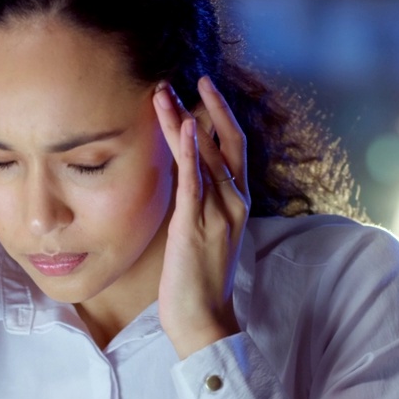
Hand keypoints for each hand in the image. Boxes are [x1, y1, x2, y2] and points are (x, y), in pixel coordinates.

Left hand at [153, 77, 250, 358]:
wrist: (204, 320)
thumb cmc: (197, 282)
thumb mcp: (201, 234)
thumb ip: (198, 205)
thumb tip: (184, 181)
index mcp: (235, 203)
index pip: (232, 148)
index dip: (219, 116)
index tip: (200, 91)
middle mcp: (233, 203)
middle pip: (224, 141)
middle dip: (206, 107)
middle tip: (183, 77)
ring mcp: (219, 213)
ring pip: (206, 154)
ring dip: (184, 120)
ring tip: (163, 93)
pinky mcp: (197, 226)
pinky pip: (196, 181)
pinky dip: (191, 151)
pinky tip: (183, 126)